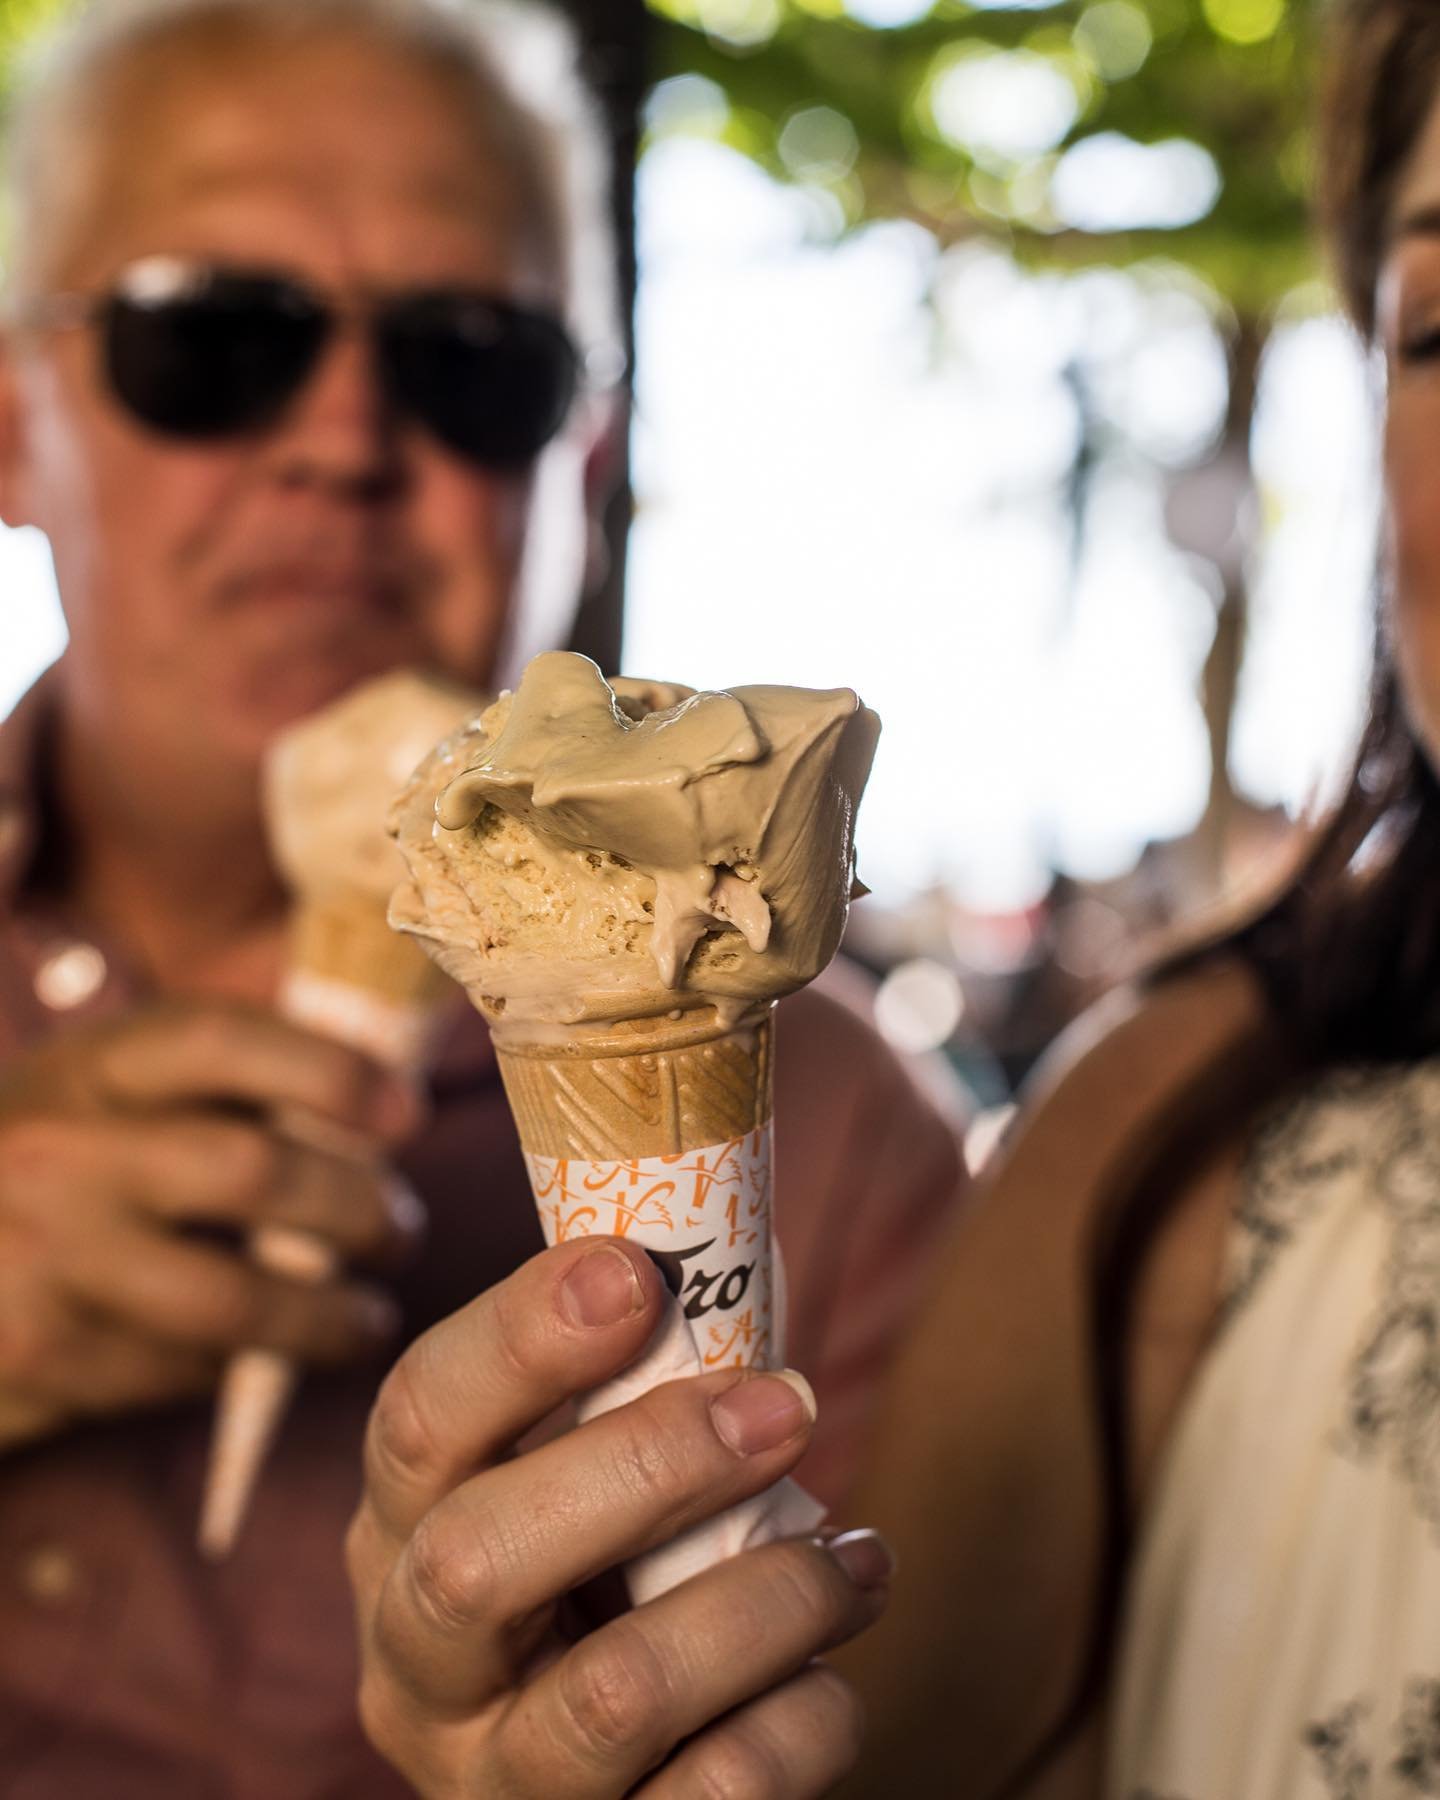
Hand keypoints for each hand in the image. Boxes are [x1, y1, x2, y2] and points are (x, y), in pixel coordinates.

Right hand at [0, 999, 422, 1448]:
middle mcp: (59, 1153)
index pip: (219, 1040)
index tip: (408, 1115)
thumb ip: (215, 1087)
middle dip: (356, 1208)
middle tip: (400, 1231)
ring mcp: (45, 1261)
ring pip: (232, 1300)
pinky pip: (184, 1371)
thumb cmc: (43, 1170)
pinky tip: (265, 1355)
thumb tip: (383, 1096)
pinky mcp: (42, 1360)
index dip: (331, 1071)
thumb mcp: (101, 1095)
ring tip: (367, 1317)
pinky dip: (244, 1367)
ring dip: (326, 1316)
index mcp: (88, 1068)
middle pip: (250, 1172)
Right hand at [347, 1237, 890, 1796]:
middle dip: (648, 1465)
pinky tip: (835, 1678)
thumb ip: (631, 1383)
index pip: (416, 1419)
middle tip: (787, 1405)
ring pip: (609, 1697)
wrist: (630, 1783)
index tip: (637, 1270)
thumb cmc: (622, 1580)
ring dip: (763, 1604)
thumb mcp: (590, 1481)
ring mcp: (493, 1782)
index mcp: (402, 1531)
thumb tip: (723, 1234)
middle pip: (476, 1560)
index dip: (517, 1338)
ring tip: (857, 1559)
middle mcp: (414, 1666)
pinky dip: (798, 1725)